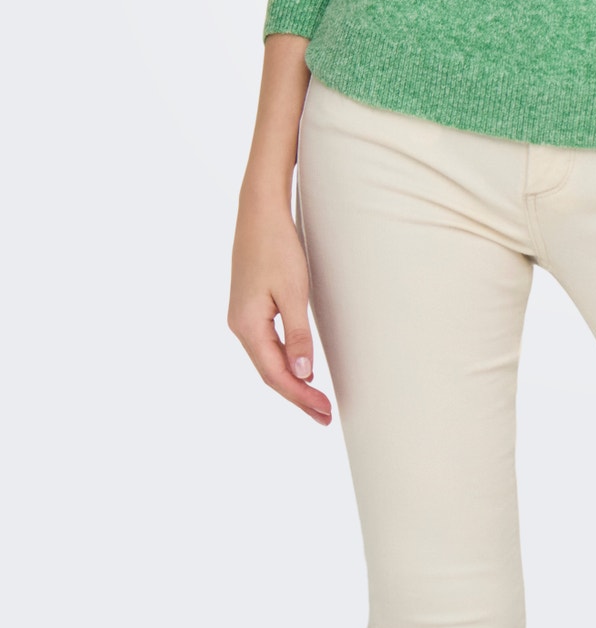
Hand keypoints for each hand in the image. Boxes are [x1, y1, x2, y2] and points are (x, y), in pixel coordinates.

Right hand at [228, 188, 331, 424]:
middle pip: (269, 372)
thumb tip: (302, 374)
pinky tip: (299, 367)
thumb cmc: (278, 247)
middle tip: (325, 416)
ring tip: (316, 400)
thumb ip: (297, 335)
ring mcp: (242, 316)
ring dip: (292, 380)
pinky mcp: (249, 306)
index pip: (276, 375)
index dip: (301, 397)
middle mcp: (239, 326)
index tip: (325, 413)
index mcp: (247, 327)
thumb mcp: (293, 291)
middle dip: (297, 395)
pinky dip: (284, 361)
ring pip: (267, 359)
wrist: (260, 211)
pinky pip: (267, 344)